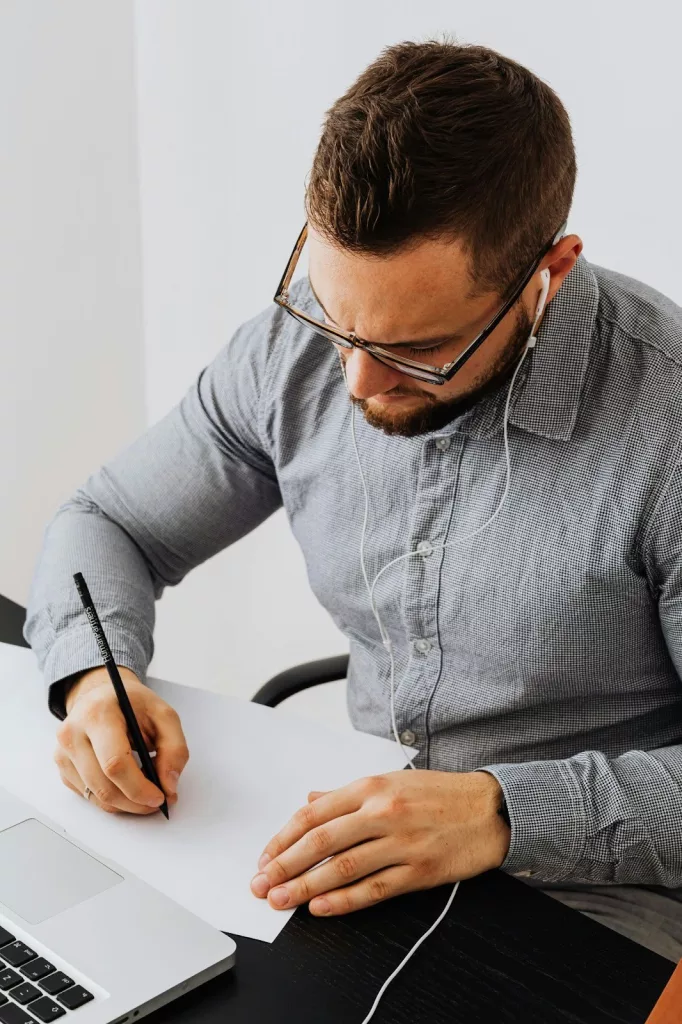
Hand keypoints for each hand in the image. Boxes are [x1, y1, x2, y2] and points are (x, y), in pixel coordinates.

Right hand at [53, 666, 189, 813]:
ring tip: (145, 793)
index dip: (138, 787)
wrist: (103, 695)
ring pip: (95, 796)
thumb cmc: (132, 704)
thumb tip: (169, 786)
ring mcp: (63, 753)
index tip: (159, 797)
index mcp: (98, 715)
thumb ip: (174, 749)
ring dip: (125, 804)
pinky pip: (88, 796)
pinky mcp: (62, 768)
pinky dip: (112, 799)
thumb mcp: (163, 715)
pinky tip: (126, 786)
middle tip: (157, 802)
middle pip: (103, 785)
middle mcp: (73, 734)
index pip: (114, 763)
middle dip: (135, 801)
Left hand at [251, 769, 509, 915]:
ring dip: (305, 887)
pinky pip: (374, 888)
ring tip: (281, 900)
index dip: (283, 837)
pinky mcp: (419, 870)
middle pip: (321, 841)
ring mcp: (401, 842)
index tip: (265, 856)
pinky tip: (320, 908)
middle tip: (261, 884)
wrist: (490, 808)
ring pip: (342, 868)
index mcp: (371, 787)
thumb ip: (346, 794)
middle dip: (285, 865)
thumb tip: (310, 800)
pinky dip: (344, 901)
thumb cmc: (439, 793)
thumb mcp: (390, 780)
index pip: (313, 813)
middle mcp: (382, 812)